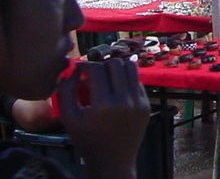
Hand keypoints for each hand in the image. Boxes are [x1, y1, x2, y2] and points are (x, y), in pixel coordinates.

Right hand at [58, 59, 149, 177]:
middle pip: (115, 64)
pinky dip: (126, 79)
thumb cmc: (87, 140)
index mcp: (104, 105)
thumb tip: (72, 70)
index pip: (97, 69)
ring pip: (131, 68)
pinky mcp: (146, 104)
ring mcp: (139, 102)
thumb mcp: (69, 118)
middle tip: (92, 72)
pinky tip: (115, 87)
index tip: (79, 69)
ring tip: (106, 75)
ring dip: (116, 67)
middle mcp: (125, 101)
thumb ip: (66, 91)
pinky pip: (137, 81)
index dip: (85, 65)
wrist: (113, 161)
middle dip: (101, 64)